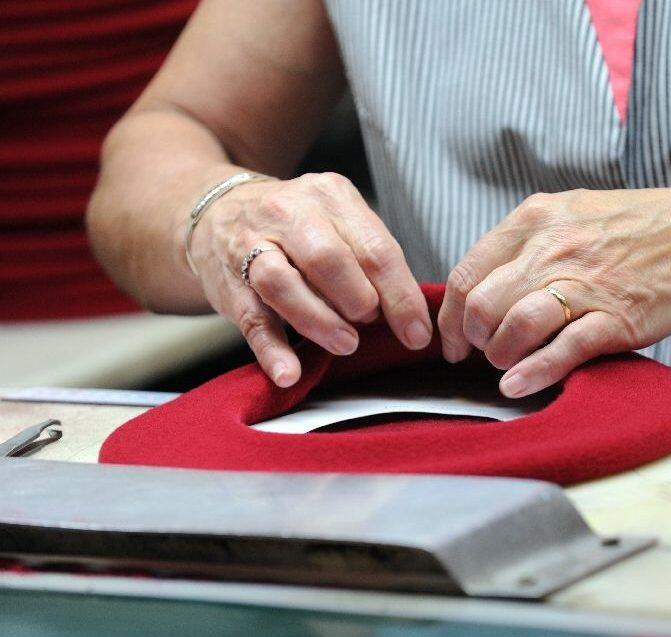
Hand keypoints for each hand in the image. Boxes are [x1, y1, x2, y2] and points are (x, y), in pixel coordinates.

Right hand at [188, 171, 431, 386]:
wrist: (218, 212)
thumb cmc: (298, 228)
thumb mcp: (339, 222)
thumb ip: (370, 260)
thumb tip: (409, 315)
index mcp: (331, 196)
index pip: (376, 249)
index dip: (401, 297)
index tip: (418, 334)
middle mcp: (290, 213)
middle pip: (330, 260)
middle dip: (359, 301)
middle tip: (369, 325)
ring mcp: (252, 245)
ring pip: (283, 283)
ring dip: (320, 321)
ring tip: (345, 343)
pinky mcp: (229, 282)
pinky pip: (251, 319)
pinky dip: (271, 349)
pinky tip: (288, 373)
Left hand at [437, 177, 670, 397]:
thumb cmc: (636, 227)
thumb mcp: (569, 212)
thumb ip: (525, 242)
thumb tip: (485, 281)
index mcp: (535, 221)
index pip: (469, 272)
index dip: (452, 315)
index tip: (452, 338)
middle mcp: (552, 250)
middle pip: (482, 304)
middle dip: (473, 339)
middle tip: (482, 353)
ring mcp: (583, 285)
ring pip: (514, 326)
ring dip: (500, 355)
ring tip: (507, 365)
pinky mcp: (613, 318)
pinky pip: (561, 350)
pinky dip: (533, 372)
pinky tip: (518, 384)